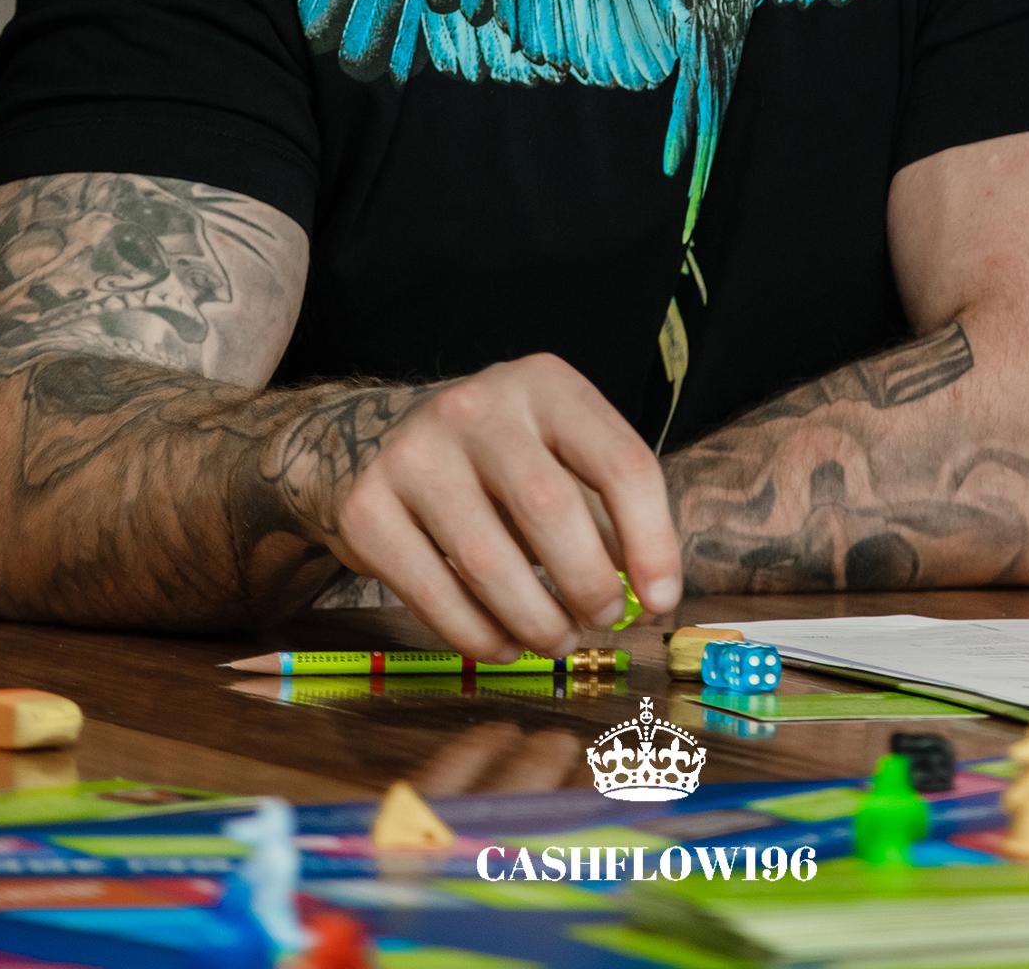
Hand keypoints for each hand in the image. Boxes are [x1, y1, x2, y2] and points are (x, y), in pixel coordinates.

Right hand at [331, 353, 682, 659]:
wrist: (374, 438)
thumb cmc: (497, 460)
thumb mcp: (558, 454)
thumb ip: (606, 514)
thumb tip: (650, 594)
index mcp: (544, 384)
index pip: (620, 461)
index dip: (652, 540)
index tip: (661, 598)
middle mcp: (477, 406)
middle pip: (550, 507)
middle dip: (588, 583)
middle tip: (603, 620)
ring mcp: (414, 451)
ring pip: (488, 560)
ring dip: (534, 621)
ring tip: (554, 639)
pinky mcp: (367, 506)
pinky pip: (431, 593)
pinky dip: (476, 636)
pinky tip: (501, 645)